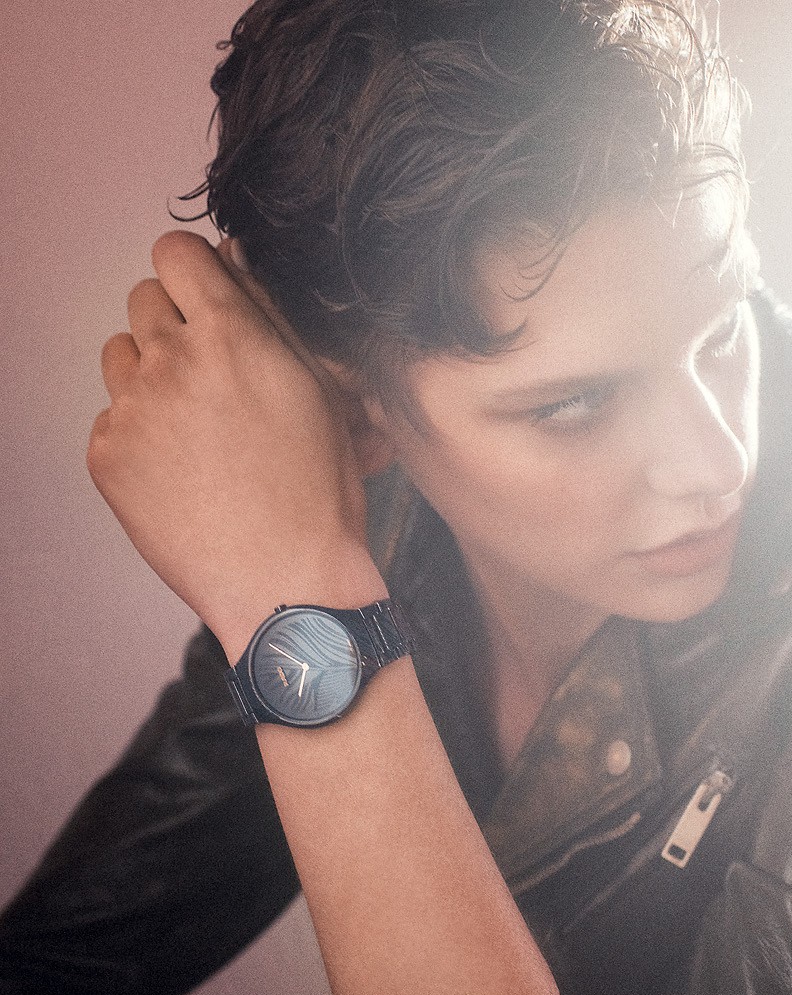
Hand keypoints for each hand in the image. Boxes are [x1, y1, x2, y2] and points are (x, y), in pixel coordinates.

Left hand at [90, 231, 386, 655]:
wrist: (286, 580)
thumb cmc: (318, 495)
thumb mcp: (318, 392)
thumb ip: (271, 316)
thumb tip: (232, 263)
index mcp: (230, 335)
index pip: (176, 251)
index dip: (194, 270)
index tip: (206, 295)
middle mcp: (171, 361)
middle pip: (144, 299)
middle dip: (175, 324)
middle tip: (212, 375)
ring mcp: (131, 410)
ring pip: (121, 355)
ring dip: (152, 374)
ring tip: (196, 426)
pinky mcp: (107, 457)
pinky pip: (111, 417)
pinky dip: (138, 433)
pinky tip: (181, 470)